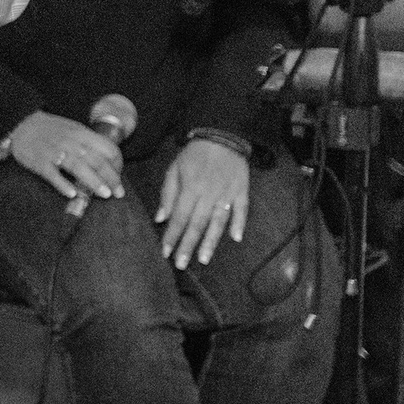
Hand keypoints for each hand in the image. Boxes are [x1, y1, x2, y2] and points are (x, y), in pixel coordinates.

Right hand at [5, 109, 124, 204]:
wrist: (20, 124)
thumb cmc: (49, 130)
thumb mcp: (72, 129)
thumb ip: (88, 143)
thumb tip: (108, 160)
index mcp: (80, 133)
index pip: (106, 148)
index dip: (117, 164)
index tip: (118, 176)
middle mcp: (70, 142)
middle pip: (96, 160)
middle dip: (111, 178)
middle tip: (118, 192)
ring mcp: (54, 152)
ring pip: (78, 167)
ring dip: (93, 182)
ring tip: (104, 194)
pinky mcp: (39, 162)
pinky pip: (53, 174)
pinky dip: (63, 184)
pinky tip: (72, 194)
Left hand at [156, 137, 250, 267]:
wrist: (221, 138)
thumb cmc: (194, 155)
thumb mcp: (174, 169)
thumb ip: (168, 194)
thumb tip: (160, 218)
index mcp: (190, 189)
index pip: (179, 217)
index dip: (172, 236)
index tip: (165, 252)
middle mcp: (208, 194)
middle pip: (197, 224)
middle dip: (188, 246)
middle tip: (182, 265)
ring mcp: (227, 194)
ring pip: (218, 222)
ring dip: (211, 242)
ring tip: (204, 259)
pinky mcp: (242, 192)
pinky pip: (242, 210)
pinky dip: (240, 224)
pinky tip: (236, 239)